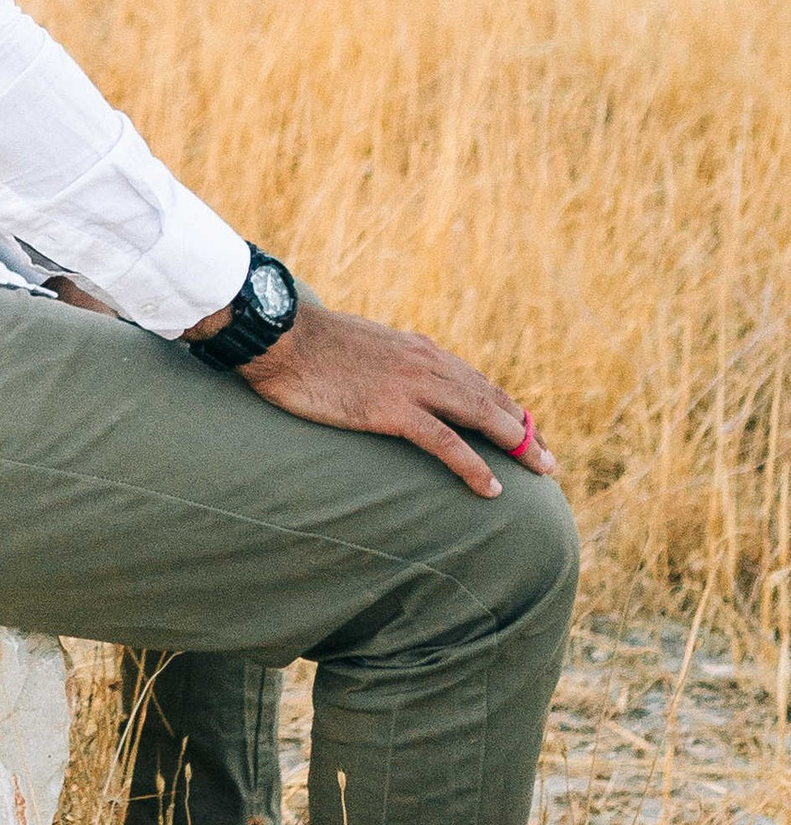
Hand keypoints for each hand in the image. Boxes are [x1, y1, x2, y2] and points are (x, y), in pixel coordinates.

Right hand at [232, 295, 554, 498]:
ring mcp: (410, 385)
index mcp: (417, 348)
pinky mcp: (391, 409)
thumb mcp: (357, 345)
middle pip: (490, 398)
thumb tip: (388, 375)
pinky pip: (445, 441)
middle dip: (524, 429)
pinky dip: (473, 465)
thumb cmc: (306, 342)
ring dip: (517, 444)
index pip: (475, 379)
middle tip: (547, 460)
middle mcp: (424, 362)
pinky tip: (492, 488)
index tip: (525, 430)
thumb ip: (384, 360)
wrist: (277, 335)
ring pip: (481, 416)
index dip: (505, 407)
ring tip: (540, 471)